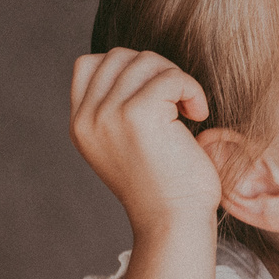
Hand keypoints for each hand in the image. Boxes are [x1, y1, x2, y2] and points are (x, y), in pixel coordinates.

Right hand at [70, 49, 221, 235]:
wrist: (174, 222)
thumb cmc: (164, 185)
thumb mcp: (124, 143)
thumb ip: (116, 107)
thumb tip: (137, 65)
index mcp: (80, 125)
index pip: (89, 64)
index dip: (127, 68)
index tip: (155, 97)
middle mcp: (88, 119)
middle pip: (121, 56)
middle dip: (157, 71)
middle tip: (177, 102)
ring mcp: (109, 115)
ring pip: (147, 62)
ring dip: (177, 81)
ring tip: (187, 111)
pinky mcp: (138, 114)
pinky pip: (171, 77)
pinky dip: (191, 90)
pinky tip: (198, 114)